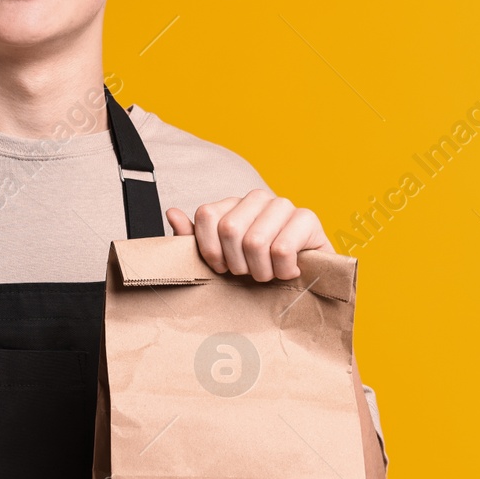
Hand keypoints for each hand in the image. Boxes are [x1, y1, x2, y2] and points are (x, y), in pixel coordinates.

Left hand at [166, 188, 332, 281]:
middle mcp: (257, 198)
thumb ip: (193, 240)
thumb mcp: (220, 260)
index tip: (222, 267)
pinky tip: (288, 271)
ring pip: (255, 241)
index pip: (206, 215)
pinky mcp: (307, 218)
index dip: (210, 250)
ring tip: (269, 273)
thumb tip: (172, 213)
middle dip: (238, 264)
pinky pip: (282, 249)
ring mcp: (283, 205)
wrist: (306, 280)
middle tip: (250, 273)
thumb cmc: (258, 269)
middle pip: (229, 229)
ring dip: (261, 271)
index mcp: (233, 204)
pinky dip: (282, 271)